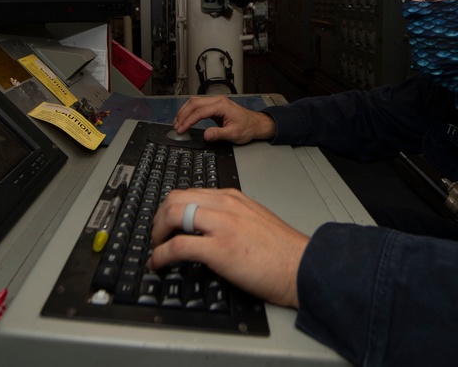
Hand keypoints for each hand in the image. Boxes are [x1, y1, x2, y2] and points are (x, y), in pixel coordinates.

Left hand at [147, 188, 307, 308]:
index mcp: (233, 198)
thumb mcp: (255, 220)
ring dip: (156, 233)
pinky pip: (178, 246)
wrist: (301, 266)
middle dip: (158, 218)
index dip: (170, 208)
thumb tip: (208, 229)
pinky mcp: (220, 249)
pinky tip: (158, 263)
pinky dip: (161, 255)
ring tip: (156, 249)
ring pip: (172, 214)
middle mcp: (225, 205)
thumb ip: (232, 217)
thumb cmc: (283, 251)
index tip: (165, 223)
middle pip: (175, 198)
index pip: (189, 192)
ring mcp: (222, 225)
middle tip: (156, 236)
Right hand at [173, 95, 276, 143]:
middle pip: (194, 103)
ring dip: (184, 111)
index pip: (200, 111)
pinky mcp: (215, 105)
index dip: (188, 121)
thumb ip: (219, 134)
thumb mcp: (234, 134)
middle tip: (176, 126)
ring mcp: (216, 101)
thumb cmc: (247, 127)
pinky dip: (189, 111)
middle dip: (183, 114)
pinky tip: (185, 118)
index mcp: (222, 105)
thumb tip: (206, 134)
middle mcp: (218, 100)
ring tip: (177, 122)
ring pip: (194, 102)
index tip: (181, 129)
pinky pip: (198, 105)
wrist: (255, 124)